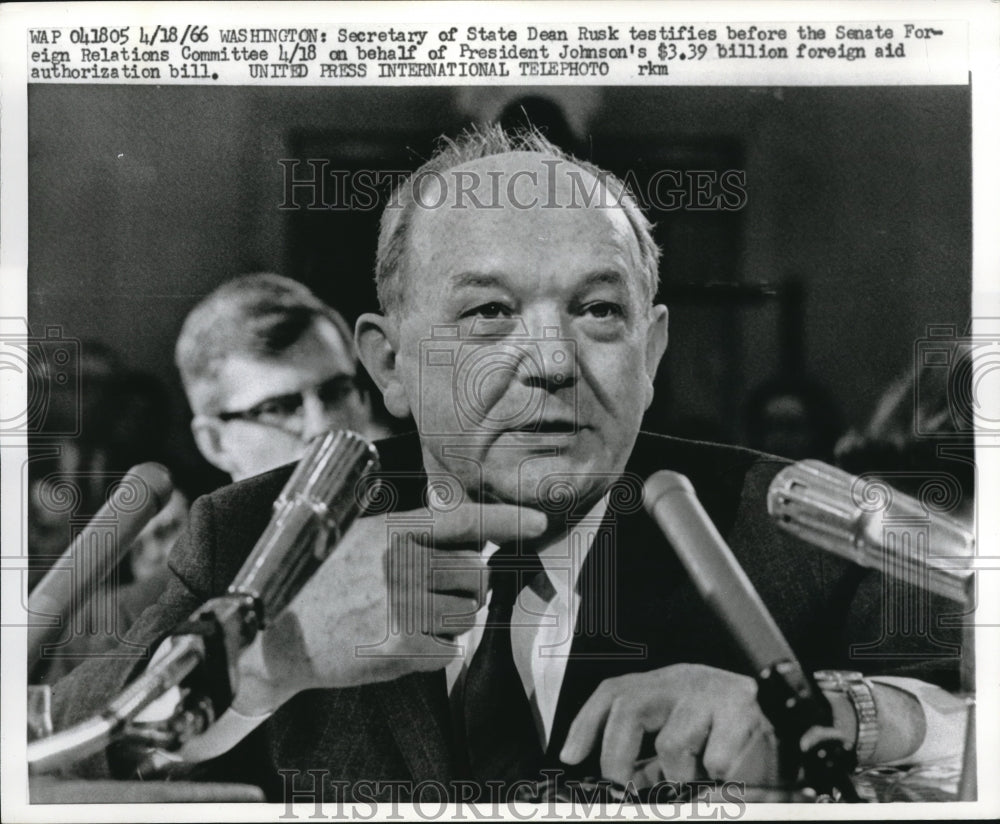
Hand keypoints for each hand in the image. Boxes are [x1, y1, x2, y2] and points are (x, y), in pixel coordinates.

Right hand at [233, 503, 546, 714]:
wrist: (276, 634)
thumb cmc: (323, 584)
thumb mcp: (360, 540)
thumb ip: (411, 532)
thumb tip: (469, 530)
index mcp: (391, 531)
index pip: (462, 519)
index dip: (506, 518)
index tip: (539, 521)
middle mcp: (399, 562)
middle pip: (476, 574)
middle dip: (467, 588)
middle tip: (437, 595)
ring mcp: (399, 604)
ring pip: (468, 614)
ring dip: (452, 621)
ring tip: (414, 620)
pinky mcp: (398, 645)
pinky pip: (449, 649)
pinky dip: (435, 652)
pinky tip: (402, 644)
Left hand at [560, 664, 778, 787]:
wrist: (798, 726)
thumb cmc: (734, 736)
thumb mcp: (686, 741)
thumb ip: (651, 760)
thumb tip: (621, 783)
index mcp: (668, 685)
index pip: (615, 691)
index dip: (586, 722)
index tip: (569, 755)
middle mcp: (687, 681)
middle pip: (631, 705)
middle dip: (617, 754)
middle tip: (623, 786)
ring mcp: (716, 695)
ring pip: (673, 744)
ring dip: (682, 775)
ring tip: (702, 776)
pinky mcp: (744, 717)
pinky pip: (716, 763)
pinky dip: (720, 780)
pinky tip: (731, 772)